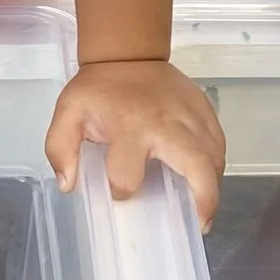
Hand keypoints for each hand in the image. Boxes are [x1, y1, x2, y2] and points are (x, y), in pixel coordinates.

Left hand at [46, 58, 227, 228]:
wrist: (128, 54)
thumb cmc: (99, 90)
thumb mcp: (68, 113)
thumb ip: (60, 149)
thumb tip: (70, 184)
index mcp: (129, 127)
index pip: (127, 175)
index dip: (121, 191)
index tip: (118, 192)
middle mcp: (166, 123)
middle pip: (196, 165)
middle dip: (203, 199)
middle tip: (199, 225)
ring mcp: (190, 115)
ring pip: (214, 156)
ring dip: (213, 185)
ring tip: (204, 209)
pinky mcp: (205, 108)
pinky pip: (219, 142)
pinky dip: (217, 165)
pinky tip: (207, 179)